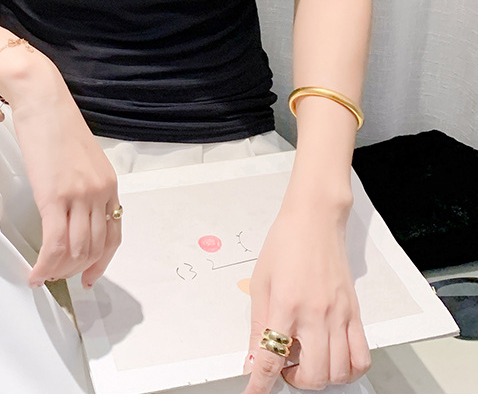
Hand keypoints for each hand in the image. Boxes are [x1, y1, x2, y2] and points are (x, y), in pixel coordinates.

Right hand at [0, 50, 121, 288]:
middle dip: (76, 271)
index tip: (89, 277)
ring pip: (75, 251)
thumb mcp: (81, 159)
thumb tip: (73, 213)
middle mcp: (99, 192)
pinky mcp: (54, 195)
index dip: (102, 262)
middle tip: (57, 278)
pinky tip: (34, 273)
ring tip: (43, 276)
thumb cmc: (55, 124)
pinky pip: (54, 243)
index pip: (113, 235)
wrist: (42, 99)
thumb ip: (84, 186)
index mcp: (109, 183)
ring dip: (58, 271)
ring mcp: (78, 194)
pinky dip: (45, 265)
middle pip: (95, 248)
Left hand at [241, 201, 370, 392]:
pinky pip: (361, 356)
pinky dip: (349, 370)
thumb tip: (253, 358)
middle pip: (312, 374)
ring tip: (306, 363)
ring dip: (320, 379)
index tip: (253, 395)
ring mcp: (339, 315)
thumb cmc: (286, 243)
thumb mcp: (261, 282)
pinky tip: (333, 361)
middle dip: (295, 382)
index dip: (261, 383)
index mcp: (286, 304)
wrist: (315, 220)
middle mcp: (316, 313)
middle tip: (284, 369)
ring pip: (339, 372)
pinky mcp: (355, 313)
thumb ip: (258, 324)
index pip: (273, 357)